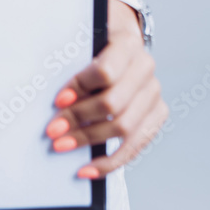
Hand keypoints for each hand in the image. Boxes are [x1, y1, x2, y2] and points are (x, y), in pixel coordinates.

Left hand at [43, 1, 168, 178]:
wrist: (121, 42)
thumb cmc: (94, 44)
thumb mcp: (84, 40)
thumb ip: (71, 57)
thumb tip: (53, 98)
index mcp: (128, 43)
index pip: (105, 72)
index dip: (80, 88)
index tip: (57, 101)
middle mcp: (145, 68)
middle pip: (113, 103)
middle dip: (79, 119)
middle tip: (52, 130)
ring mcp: (153, 93)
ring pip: (124, 127)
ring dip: (89, 140)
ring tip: (62, 146)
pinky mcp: (157, 115)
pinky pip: (136, 146)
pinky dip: (111, 161)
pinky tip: (88, 169)